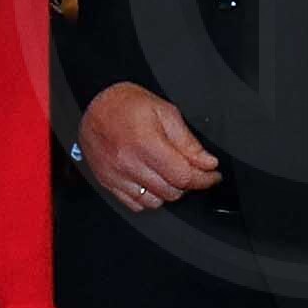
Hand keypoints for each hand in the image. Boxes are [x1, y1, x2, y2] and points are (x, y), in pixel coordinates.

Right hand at [78, 82, 222, 214]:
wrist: (95, 102)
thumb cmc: (127, 103)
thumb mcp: (165, 112)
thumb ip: (187, 141)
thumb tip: (207, 162)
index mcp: (146, 143)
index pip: (184, 176)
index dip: (204, 179)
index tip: (212, 176)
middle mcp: (128, 162)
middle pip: (171, 191)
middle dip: (187, 183)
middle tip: (190, 169)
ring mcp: (116, 175)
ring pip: (154, 202)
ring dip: (167, 191)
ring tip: (167, 174)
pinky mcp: (107, 181)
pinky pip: (134, 204)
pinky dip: (147, 198)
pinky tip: (150, 181)